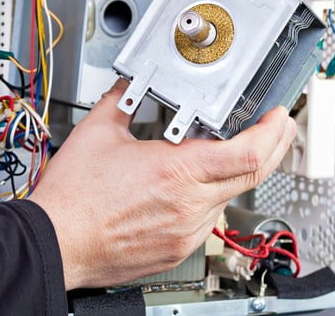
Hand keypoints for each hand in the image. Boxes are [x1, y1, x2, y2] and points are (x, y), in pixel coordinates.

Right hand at [29, 79, 295, 289]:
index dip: (273, 132)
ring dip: (231, 175)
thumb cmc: (72, 197)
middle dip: (269, 147)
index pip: (248, 153)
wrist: (56, 241)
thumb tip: (130, 84)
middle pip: (251, 176)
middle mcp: (188, 206)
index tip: (278, 117)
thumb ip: (122, 99)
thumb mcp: (96, 132)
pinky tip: (185, 188)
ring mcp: (185, 233)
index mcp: (176, 171)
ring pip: (227, 199)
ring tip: (217, 155)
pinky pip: (205, 222)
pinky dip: (205, 200)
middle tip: (271, 129)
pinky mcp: (175, 251)